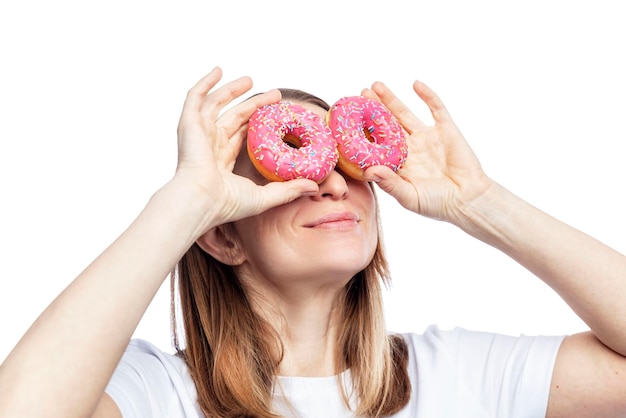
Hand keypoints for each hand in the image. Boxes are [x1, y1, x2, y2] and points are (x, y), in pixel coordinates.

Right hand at [174, 67, 318, 230]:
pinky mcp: (189, 124)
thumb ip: (288, 190)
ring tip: (251, 80)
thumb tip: (313, 186)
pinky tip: (219, 71)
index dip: (257, 125)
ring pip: (216, 105)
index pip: (241, 136)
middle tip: (274, 96)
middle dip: (253, 105)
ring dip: (232, 91)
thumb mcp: (264, 196)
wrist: (201, 200)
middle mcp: (209, 146)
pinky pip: (195, 97)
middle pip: (234, 118)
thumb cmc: (227, 204)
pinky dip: (205, 83)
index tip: (276, 116)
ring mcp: (198, 134)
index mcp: (222, 162)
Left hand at [361, 81, 493, 224]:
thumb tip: (369, 170)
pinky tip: (415, 84)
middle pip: (386, 124)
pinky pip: (436, 109)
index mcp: (398, 164)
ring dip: (391, 99)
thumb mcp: (410, 197)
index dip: (362, 133)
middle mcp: (410, 149)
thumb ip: (390, 183)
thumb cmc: (437, 205)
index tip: (346, 121)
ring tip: (375, 85)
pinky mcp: (446, 130)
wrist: (469, 200)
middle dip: (372, 109)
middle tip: (358, 94)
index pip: (375, 144)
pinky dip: (427, 95)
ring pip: (405, 113)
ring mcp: (427, 138)